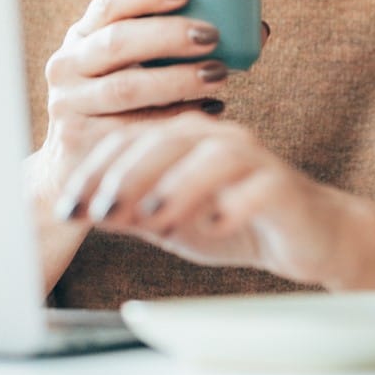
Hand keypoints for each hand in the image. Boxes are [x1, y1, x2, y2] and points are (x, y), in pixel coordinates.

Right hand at [36, 0, 232, 181]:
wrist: (76, 165)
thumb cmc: (126, 103)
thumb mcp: (133, 66)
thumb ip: (176, 45)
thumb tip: (259, 30)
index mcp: (81, 36)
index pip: (109, 3)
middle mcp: (66, 65)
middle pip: (118, 42)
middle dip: (168, 35)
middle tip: (213, 35)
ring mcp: (69, 105)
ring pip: (127, 87)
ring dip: (178, 78)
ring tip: (220, 74)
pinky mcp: (80, 143)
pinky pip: (133, 128)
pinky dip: (175, 118)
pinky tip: (210, 111)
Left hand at [49, 112, 343, 282]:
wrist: (308, 236)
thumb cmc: (235, 221)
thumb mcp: (170, 220)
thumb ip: (131, 212)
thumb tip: (83, 210)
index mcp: (183, 139)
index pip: (129, 140)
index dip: (93, 173)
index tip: (66, 209)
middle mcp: (217, 138)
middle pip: (165, 141)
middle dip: (126, 177)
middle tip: (101, 211)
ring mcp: (253, 159)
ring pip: (212, 157)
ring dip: (178, 185)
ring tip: (151, 217)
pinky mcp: (283, 186)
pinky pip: (258, 189)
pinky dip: (234, 204)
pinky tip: (216, 224)